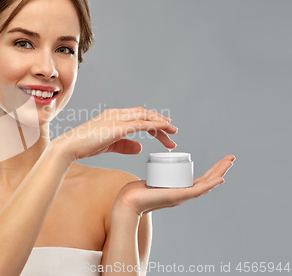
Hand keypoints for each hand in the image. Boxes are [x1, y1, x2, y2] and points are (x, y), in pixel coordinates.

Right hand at [53, 107, 177, 161]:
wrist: (69, 147)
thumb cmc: (85, 145)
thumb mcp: (109, 145)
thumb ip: (125, 146)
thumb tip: (140, 148)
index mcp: (113, 115)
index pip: (138, 115)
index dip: (152, 121)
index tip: (164, 130)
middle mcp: (116, 113)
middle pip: (144, 114)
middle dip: (161, 122)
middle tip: (173, 133)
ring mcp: (116, 118)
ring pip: (145, 117)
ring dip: (161, 124)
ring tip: (172, 133)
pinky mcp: (117, 127)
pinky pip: (141, 124)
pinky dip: (154, 126)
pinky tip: (163, 130)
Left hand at [114, 155, 235, 215]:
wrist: (128, 202)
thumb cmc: (136, 192)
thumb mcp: (152, 180)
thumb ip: (156, 176)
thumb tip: (156, 169)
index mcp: (180, 189)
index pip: (201, 179)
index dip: (212, 170)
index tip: (222, 161)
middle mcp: (184, 194)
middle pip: (207, 180)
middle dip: (220, 169)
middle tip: (232, 158)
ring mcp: (182, 196)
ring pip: (206, 184)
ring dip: (219, 173)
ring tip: (229, 162)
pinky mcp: (178, 196)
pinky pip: (198, 190)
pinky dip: (210, 185)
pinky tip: (219, 178)